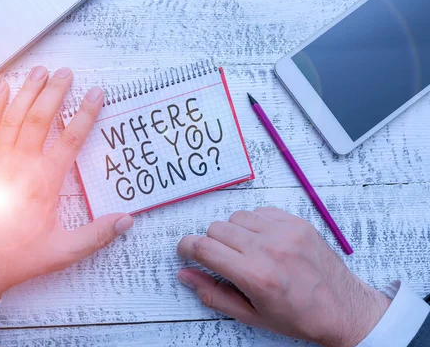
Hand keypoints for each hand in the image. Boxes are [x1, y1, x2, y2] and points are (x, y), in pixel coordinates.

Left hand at [0, 66, 133, 301]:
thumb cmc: (14, 258)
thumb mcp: (62, 251)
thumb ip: (96, 235)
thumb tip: (126, 220)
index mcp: (44, 182)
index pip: (70, 139)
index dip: (85, 114)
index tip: (95, 94)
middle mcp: (20, 165)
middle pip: (40, 118)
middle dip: (55, 92)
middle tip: (66, 73)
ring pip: (14, 117)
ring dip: (28, 92)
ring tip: (39, 71)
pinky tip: (1, 89)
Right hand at [176, 208, 389, 346]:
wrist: (344, 310)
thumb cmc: (298, 317)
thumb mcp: (251, 315)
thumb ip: (212, 294)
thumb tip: (185, 275)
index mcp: (255, 276)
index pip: (204, 248)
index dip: (186, 248)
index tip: (185, 252)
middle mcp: (269, 249)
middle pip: (216, 229)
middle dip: (210, 244)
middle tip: (221, 260)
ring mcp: (285, 232)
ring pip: (236, 217)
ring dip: (232, 232)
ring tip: (246, 251)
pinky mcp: (297, 223)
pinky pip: (259, 211)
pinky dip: (253, 224)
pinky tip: (262, 241)